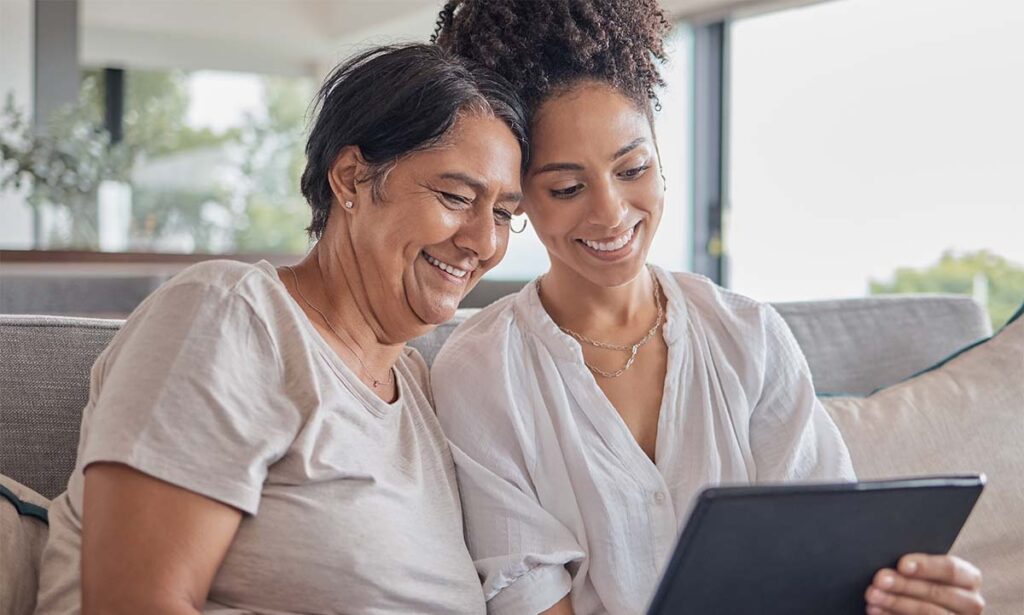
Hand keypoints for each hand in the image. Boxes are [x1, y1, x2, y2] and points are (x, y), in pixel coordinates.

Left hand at [864, 554, 983, 613]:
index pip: (951, 569)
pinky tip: (877, 610)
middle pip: (937, 592)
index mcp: (969, 579)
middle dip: (904, 585)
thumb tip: (894, 562)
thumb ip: (913, 565)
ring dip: (896, 602)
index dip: (926, 566)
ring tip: (872, 596)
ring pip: (930, 612)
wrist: (922, 607)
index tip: (901, 565)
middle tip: (879, 580)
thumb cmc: (918, 581)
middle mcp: (971, 603)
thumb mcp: (922, 572)